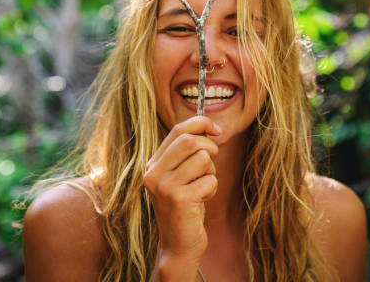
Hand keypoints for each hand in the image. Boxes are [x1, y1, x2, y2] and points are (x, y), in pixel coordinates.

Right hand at [144, 116, 219, 278]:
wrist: (178, 245)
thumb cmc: (186, 206)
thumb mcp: (181, 176)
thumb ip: (188, 153)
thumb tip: (212, 127)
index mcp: (153, 164)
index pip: (178, 130)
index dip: (201, 124)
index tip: (216, 130)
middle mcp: (154, 173)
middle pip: (190, 140)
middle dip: (209, 148)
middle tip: (210, 165)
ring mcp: (165, 186)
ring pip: (203, 159)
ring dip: (211, 172)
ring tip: (202, 187)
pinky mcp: (180, 199)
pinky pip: (210, 180)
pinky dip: (212, 189)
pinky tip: (202, 201)